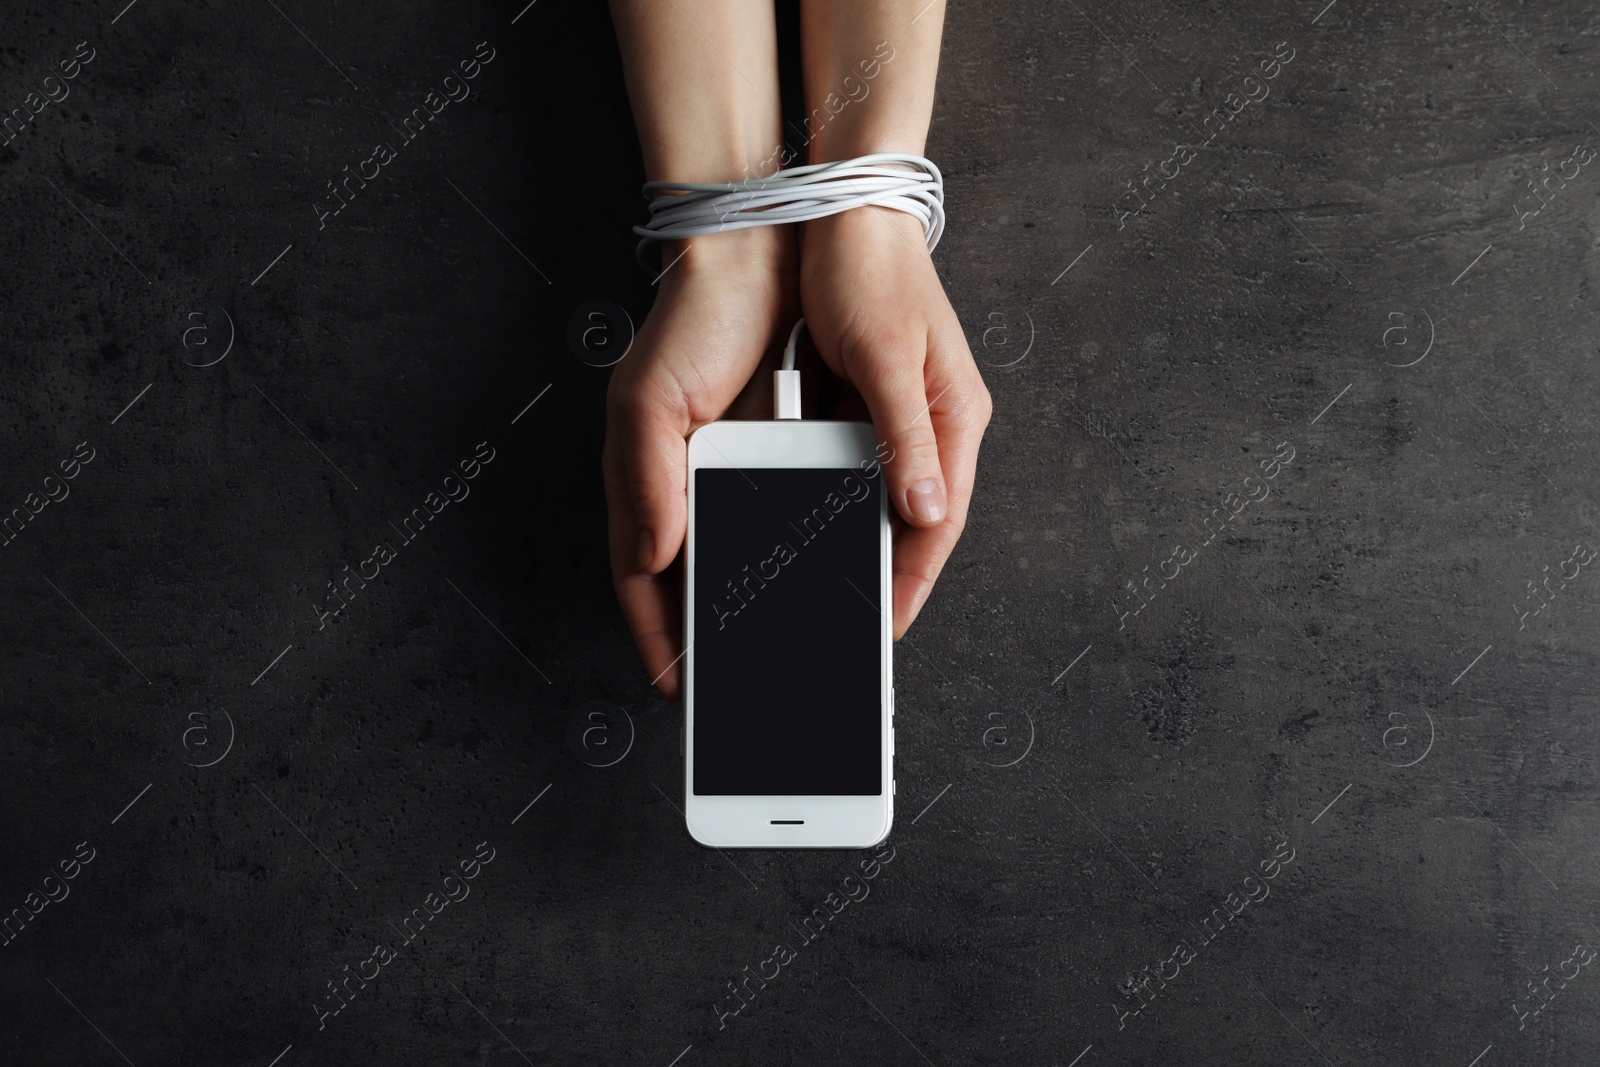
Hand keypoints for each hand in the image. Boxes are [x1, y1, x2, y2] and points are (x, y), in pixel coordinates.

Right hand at [603, 227, 796, 700]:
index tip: (679, 686)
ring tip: (795, 649)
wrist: (757, 259)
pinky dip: (810, 554)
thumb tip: (655, 557)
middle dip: (716, 636)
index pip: (645, 580)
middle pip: (700, 582)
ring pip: (752, 559)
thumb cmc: (688, 324)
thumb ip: (646, 482)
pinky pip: (799, 520)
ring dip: (768, 602)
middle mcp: (693, 489)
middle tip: (743, 686)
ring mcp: (740, 477)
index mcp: (649, 484)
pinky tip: (835, 579)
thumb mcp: (648, 402)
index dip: (658, 636)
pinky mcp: (788, 458)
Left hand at [798, 206, 992, 638]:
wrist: (845, 214)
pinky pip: (853, 468)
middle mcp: (935, 424)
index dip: (915, 577)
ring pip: (882, 497)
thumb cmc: (870, 274)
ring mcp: (902, 415)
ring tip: (824, 588)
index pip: (941, 520)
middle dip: (888, 572)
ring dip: (858, 540)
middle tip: (852, 622)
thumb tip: (927, 510)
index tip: (887, 625)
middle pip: (915, 517)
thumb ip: (906, 436)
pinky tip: (803, 526)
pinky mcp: (868, 403)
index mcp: (955, 417)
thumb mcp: (887, 357)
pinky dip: (834, 500)